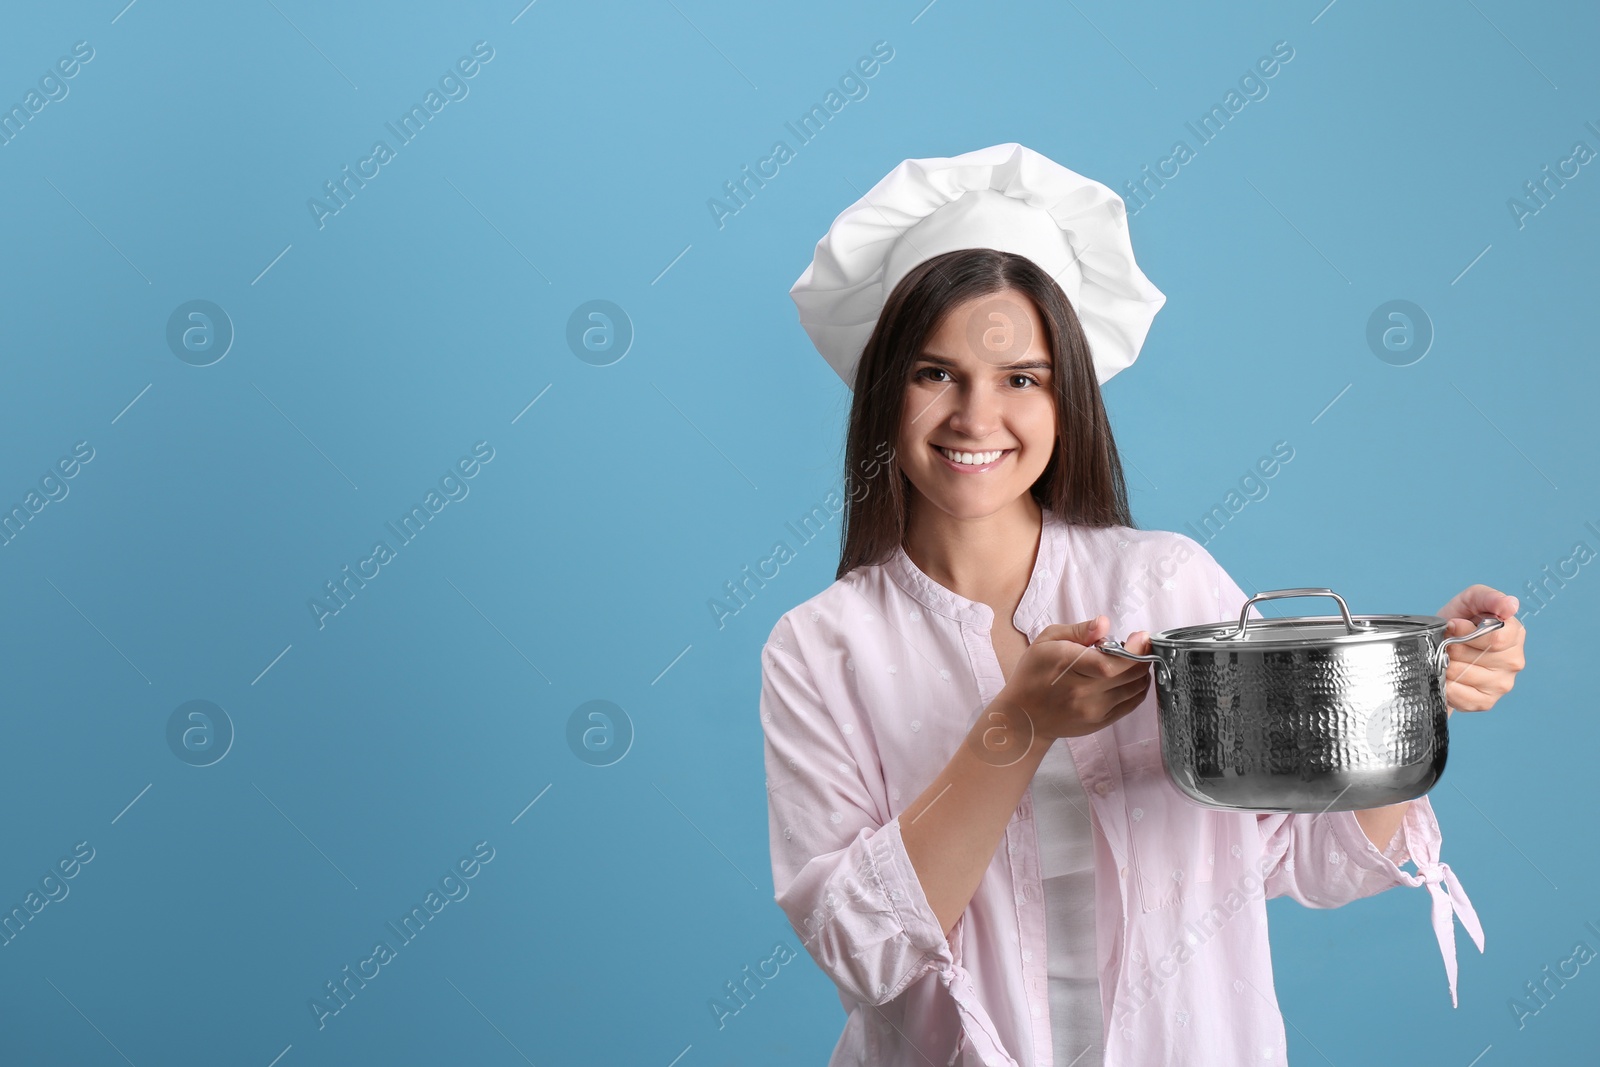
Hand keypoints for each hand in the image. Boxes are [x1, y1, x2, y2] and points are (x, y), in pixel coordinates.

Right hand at [998, 616, 1153, 740]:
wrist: (1024, 717)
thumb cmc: (1033, 674)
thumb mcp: (1046, 641)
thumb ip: (1078, 631)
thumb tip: (1104, 624)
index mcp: (1067, 667)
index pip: (1109, 663)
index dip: (1133, 650)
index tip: (1141, 636)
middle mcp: (1082, 692)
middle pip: (1129, 675)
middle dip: (1142, 655)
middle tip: (1138, 643)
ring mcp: (1093, 710)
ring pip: (1135, 689)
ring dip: (1141, 670)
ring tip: (1132, 658)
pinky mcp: (1100, 722)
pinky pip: (1132, 704)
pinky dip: (1138, 687)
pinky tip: (1130, 676)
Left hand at [1437, 584, 1525, 712]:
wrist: (1438, 647)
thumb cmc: (1457, 622)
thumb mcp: (1470, 601)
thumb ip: (1489, 598)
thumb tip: (1510, 605)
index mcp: (1515, 634)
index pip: (1496, 639)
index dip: (1467, 632)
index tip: (1454, 625)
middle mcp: (1514, 661)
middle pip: (1476, 657)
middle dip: (1452, 647)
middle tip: (1446, 643)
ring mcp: (1502, 684)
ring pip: (1463, 675)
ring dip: (1446, 665)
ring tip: (1445, 658)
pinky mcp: (1486, 702)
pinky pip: (1460, 695)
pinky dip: (1446, 685)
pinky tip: (1447, 676)